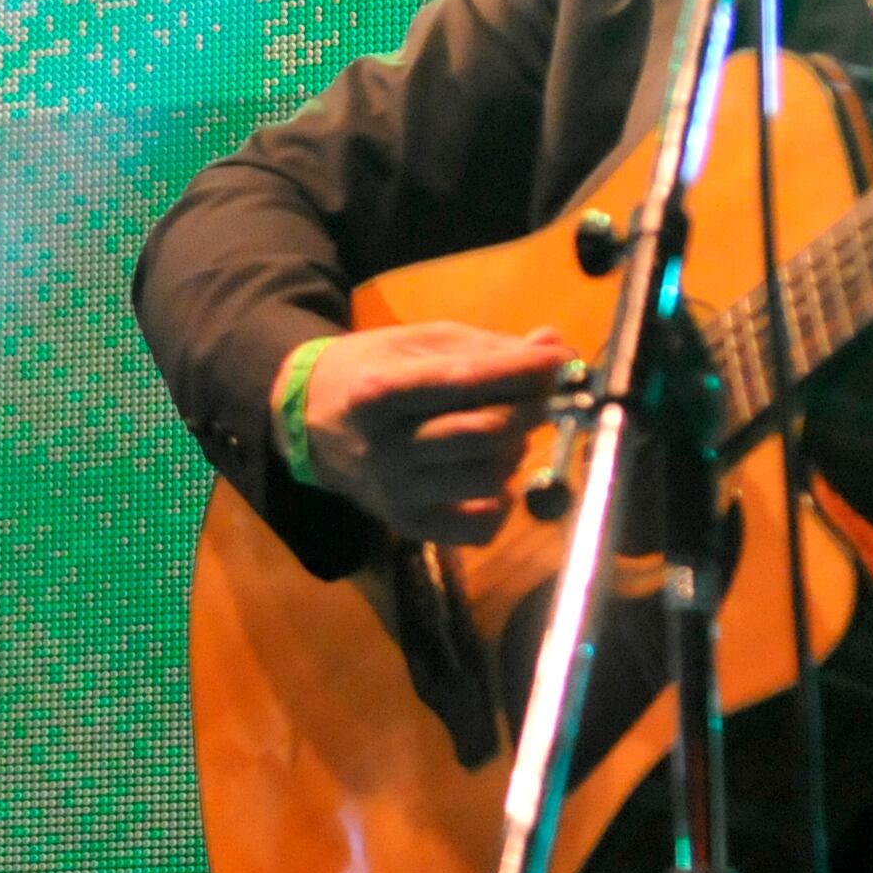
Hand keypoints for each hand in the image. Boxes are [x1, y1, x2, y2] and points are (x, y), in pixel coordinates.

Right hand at [287, 322, 576, 547]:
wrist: (311, 421)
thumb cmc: (372, 371)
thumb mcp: (418, 343)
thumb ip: (486, 348)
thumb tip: (555, 348)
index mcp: (378, 391)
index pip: (464, 381)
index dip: (522, 370)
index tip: (561, 360)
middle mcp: (384, 447)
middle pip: (484, 433)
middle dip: (528, 409)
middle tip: (540, 395)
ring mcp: (395, 492)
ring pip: (488, 477)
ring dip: (516, 450)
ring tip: (508, 432)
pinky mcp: (408, 525)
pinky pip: (477, 529)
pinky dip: (502, 504)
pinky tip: (494, 480)